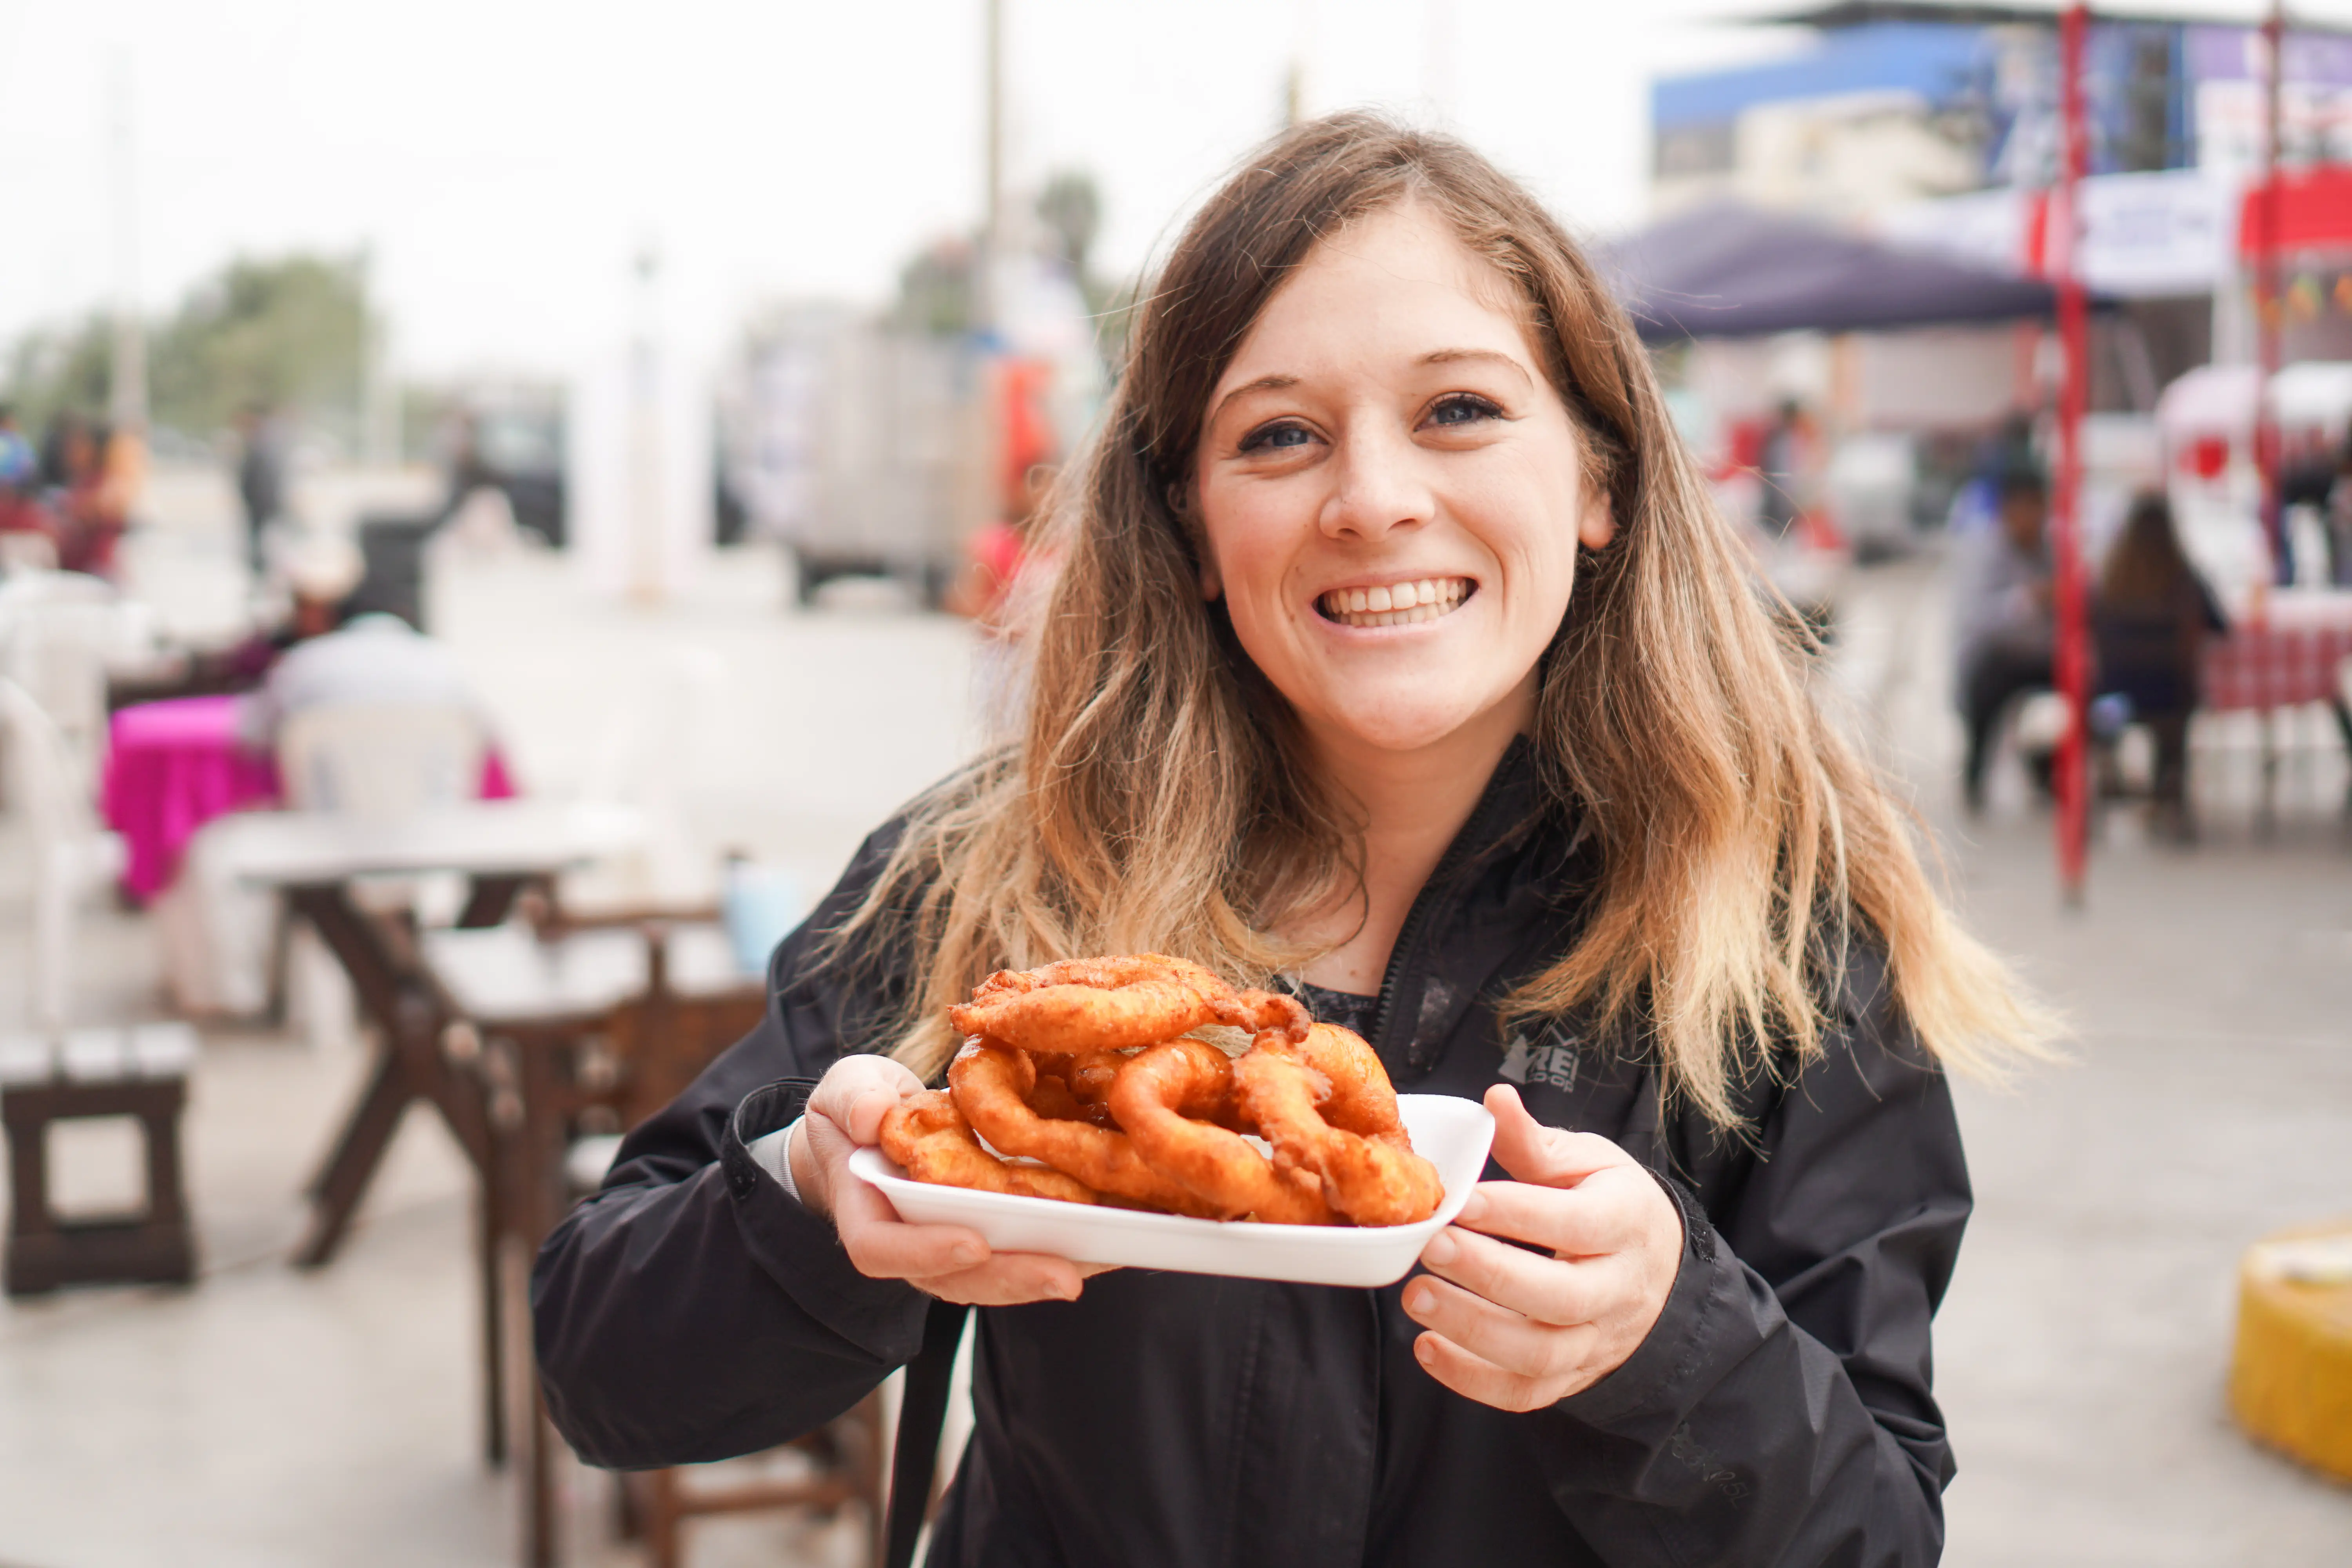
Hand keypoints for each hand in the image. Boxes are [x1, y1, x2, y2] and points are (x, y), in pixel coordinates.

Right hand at [790, 1054, 1109, 1306]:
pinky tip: (1112, 1241)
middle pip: (955, 1278)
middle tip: (1065, 1275)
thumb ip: (853, 1100)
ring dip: (1048, 1271)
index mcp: (867, 1212)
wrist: (875, 1124)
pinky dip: (1065, 1248)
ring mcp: (952, 1243)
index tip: (972, 1240)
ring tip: (1102, 1261)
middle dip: (1011, 1277)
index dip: (925, 1252)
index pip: (882, 1250)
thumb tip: (871, 1117)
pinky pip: (1023, 1249)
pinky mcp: (988, 1231)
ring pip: (997, 1275)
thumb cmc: (858, 1106)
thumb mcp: (846, 1089)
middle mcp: (912, 1241)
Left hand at [1402, 1084, 1683, 1411]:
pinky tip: (1427, 1348)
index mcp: (1625, 1223)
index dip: (1515, 1214)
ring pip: (1540, 1353)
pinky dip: (1473, 1380)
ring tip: (1415, 1298)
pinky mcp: (1573, 1377)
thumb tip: (1495, 1100)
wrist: (1656, 1269)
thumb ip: (1533, 1142)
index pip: (1573, 1224)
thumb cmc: (1607, 1203)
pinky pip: (1525, 1394)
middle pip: (1558, 1298)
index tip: (1460, 1201)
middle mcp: (1618, 1289)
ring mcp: (1597, 1341)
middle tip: (1430, 1249)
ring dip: (1472, 1330)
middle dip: (1489, 1275)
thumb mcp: (1586, 1161)